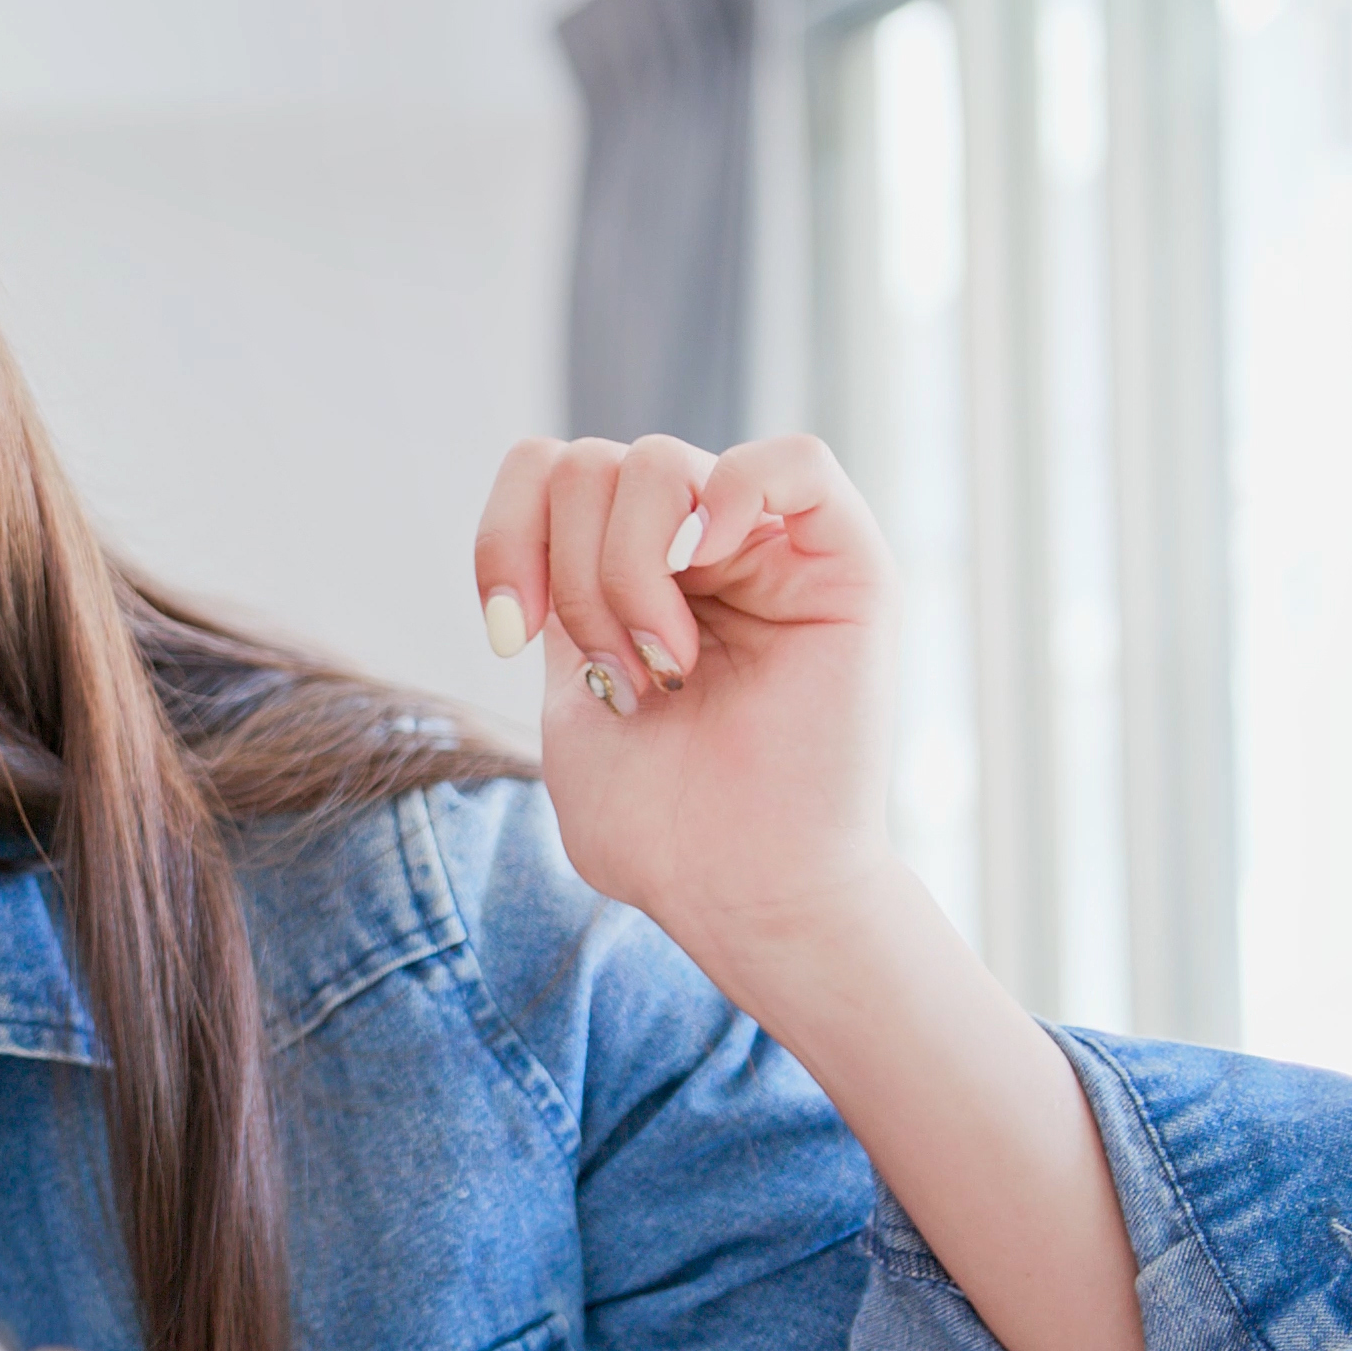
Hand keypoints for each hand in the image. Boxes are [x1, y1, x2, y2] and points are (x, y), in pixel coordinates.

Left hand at [471, 434, 895, 966]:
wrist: (742, 890)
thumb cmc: (660, 826)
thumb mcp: (570, 705)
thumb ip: (557, 607)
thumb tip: (541, 542)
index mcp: (623, 573)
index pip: (543, 469)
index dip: (505, 534)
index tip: (509, 633)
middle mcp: (694, 549)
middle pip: (587, 464)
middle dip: (570, 576)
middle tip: (613, 679)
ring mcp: (769, 549)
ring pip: (657, 462)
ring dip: (626, 574)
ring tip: (661, 672)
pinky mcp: (846, 565)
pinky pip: (797, 460)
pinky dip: (731, 493)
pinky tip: (709, 567)